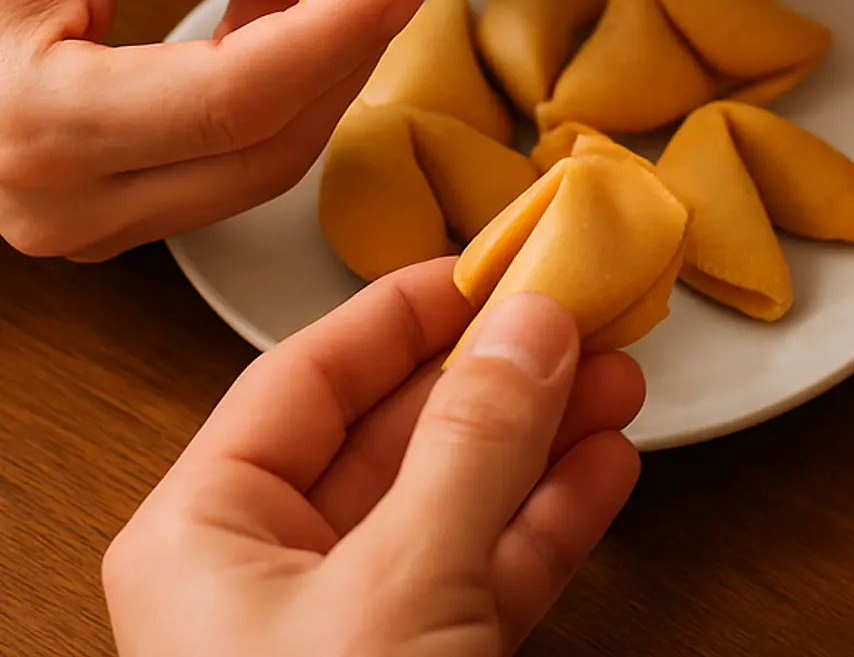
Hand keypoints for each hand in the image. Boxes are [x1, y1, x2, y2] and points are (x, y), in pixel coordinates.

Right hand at [0, 0, 430, 259]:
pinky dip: (274, 91)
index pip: (237, 97)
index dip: (339, 30)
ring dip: (315, 68)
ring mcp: (83, 224)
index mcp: (38, 124)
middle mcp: (63, 205)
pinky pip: (225, 165)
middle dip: (346, 49)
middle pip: (266, 146)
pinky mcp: (103, 214)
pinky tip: (279, 12)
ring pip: (257, 166)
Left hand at [104, 261, 644, 656]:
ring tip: (617, 377)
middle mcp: (270, 577)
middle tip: (575, 315)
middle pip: (395, 433)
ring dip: (543, 439)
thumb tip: (529, 322)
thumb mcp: (397, 584)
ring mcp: (351, 634)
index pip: (306, 378)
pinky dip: (552, 521)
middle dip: (497, 375)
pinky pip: (490, 574)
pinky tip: (605, 469)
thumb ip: (470, 441)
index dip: (400, 312)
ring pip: (456, 499)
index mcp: (206, 534)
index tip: (483, 265)